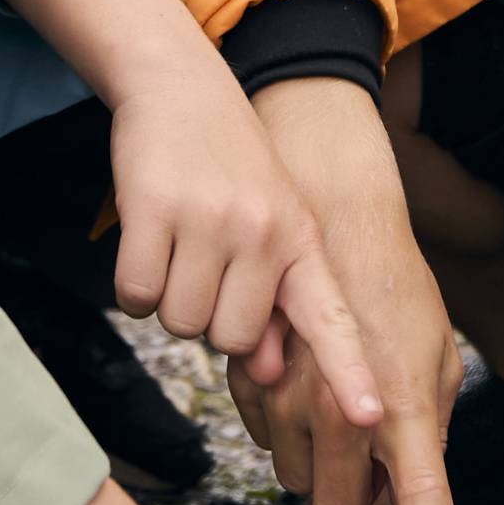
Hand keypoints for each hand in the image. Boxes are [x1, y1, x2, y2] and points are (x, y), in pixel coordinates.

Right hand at [102, 62, 380, 432]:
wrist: (181, 87)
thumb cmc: (230, 171)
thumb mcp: (273, 228)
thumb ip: (276, 301)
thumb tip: (267, 372)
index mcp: (300, 241)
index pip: (331, 317)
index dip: (349, 371)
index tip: (369, 417)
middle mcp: (262, 233)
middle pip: (230, 340)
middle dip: (210, 319)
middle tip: (206, 265)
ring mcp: (208, 221)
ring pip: (180, 324)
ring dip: (169, 300)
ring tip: (180, 245)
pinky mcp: (152, 210)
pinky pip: (136, 296)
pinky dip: (134, 286)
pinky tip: (148, 242)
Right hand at [246, 75, 468, 504]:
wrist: (327, 214)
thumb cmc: (393, 284)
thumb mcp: (437, 352)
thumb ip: (428, 423)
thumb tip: (409, 480)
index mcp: (405, 401)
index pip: (420, 498)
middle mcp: (343, 408)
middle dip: (351, 498)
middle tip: (370, 457)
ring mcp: (289, 398)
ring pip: (294, 477)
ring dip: (316, 460)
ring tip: (336, 401)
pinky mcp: (248, 383)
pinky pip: (262, 439)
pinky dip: (282, 425)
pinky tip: (299, 377)